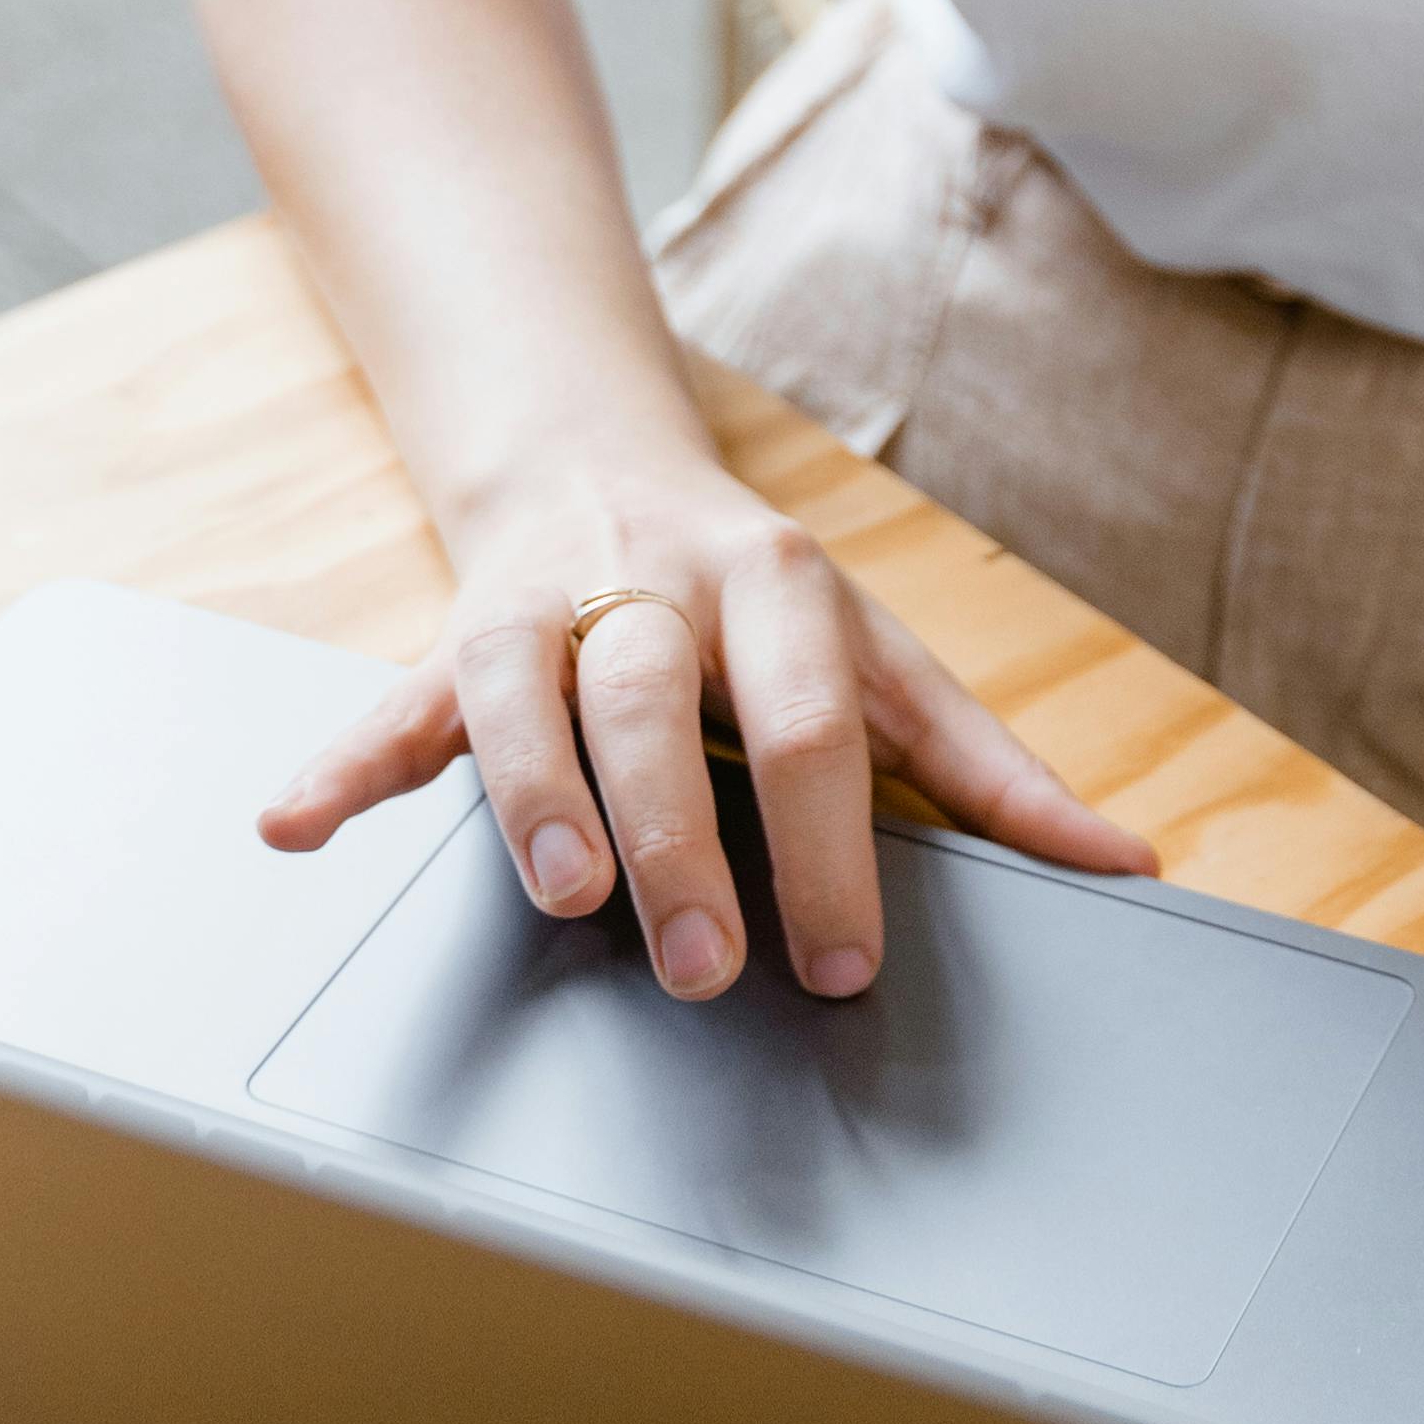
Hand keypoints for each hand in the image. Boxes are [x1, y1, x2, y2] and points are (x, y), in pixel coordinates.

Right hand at [257, 445, 1158, 1004]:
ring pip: (526, 687)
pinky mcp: (451, 642)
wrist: (602, 461)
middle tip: (701, 962)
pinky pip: (391, 703)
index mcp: (780, 589)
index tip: (840, 961)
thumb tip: (1130, 860)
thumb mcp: (886, 660)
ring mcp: (543, 608)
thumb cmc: (763, 602)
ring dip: (534, 791)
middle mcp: (655, 585)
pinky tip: (293, 827)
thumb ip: (990, 770)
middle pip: (660, 700)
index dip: (828, 843)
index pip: (812, 719)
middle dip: (680, 831)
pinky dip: (339, 766)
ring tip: (561, 891)